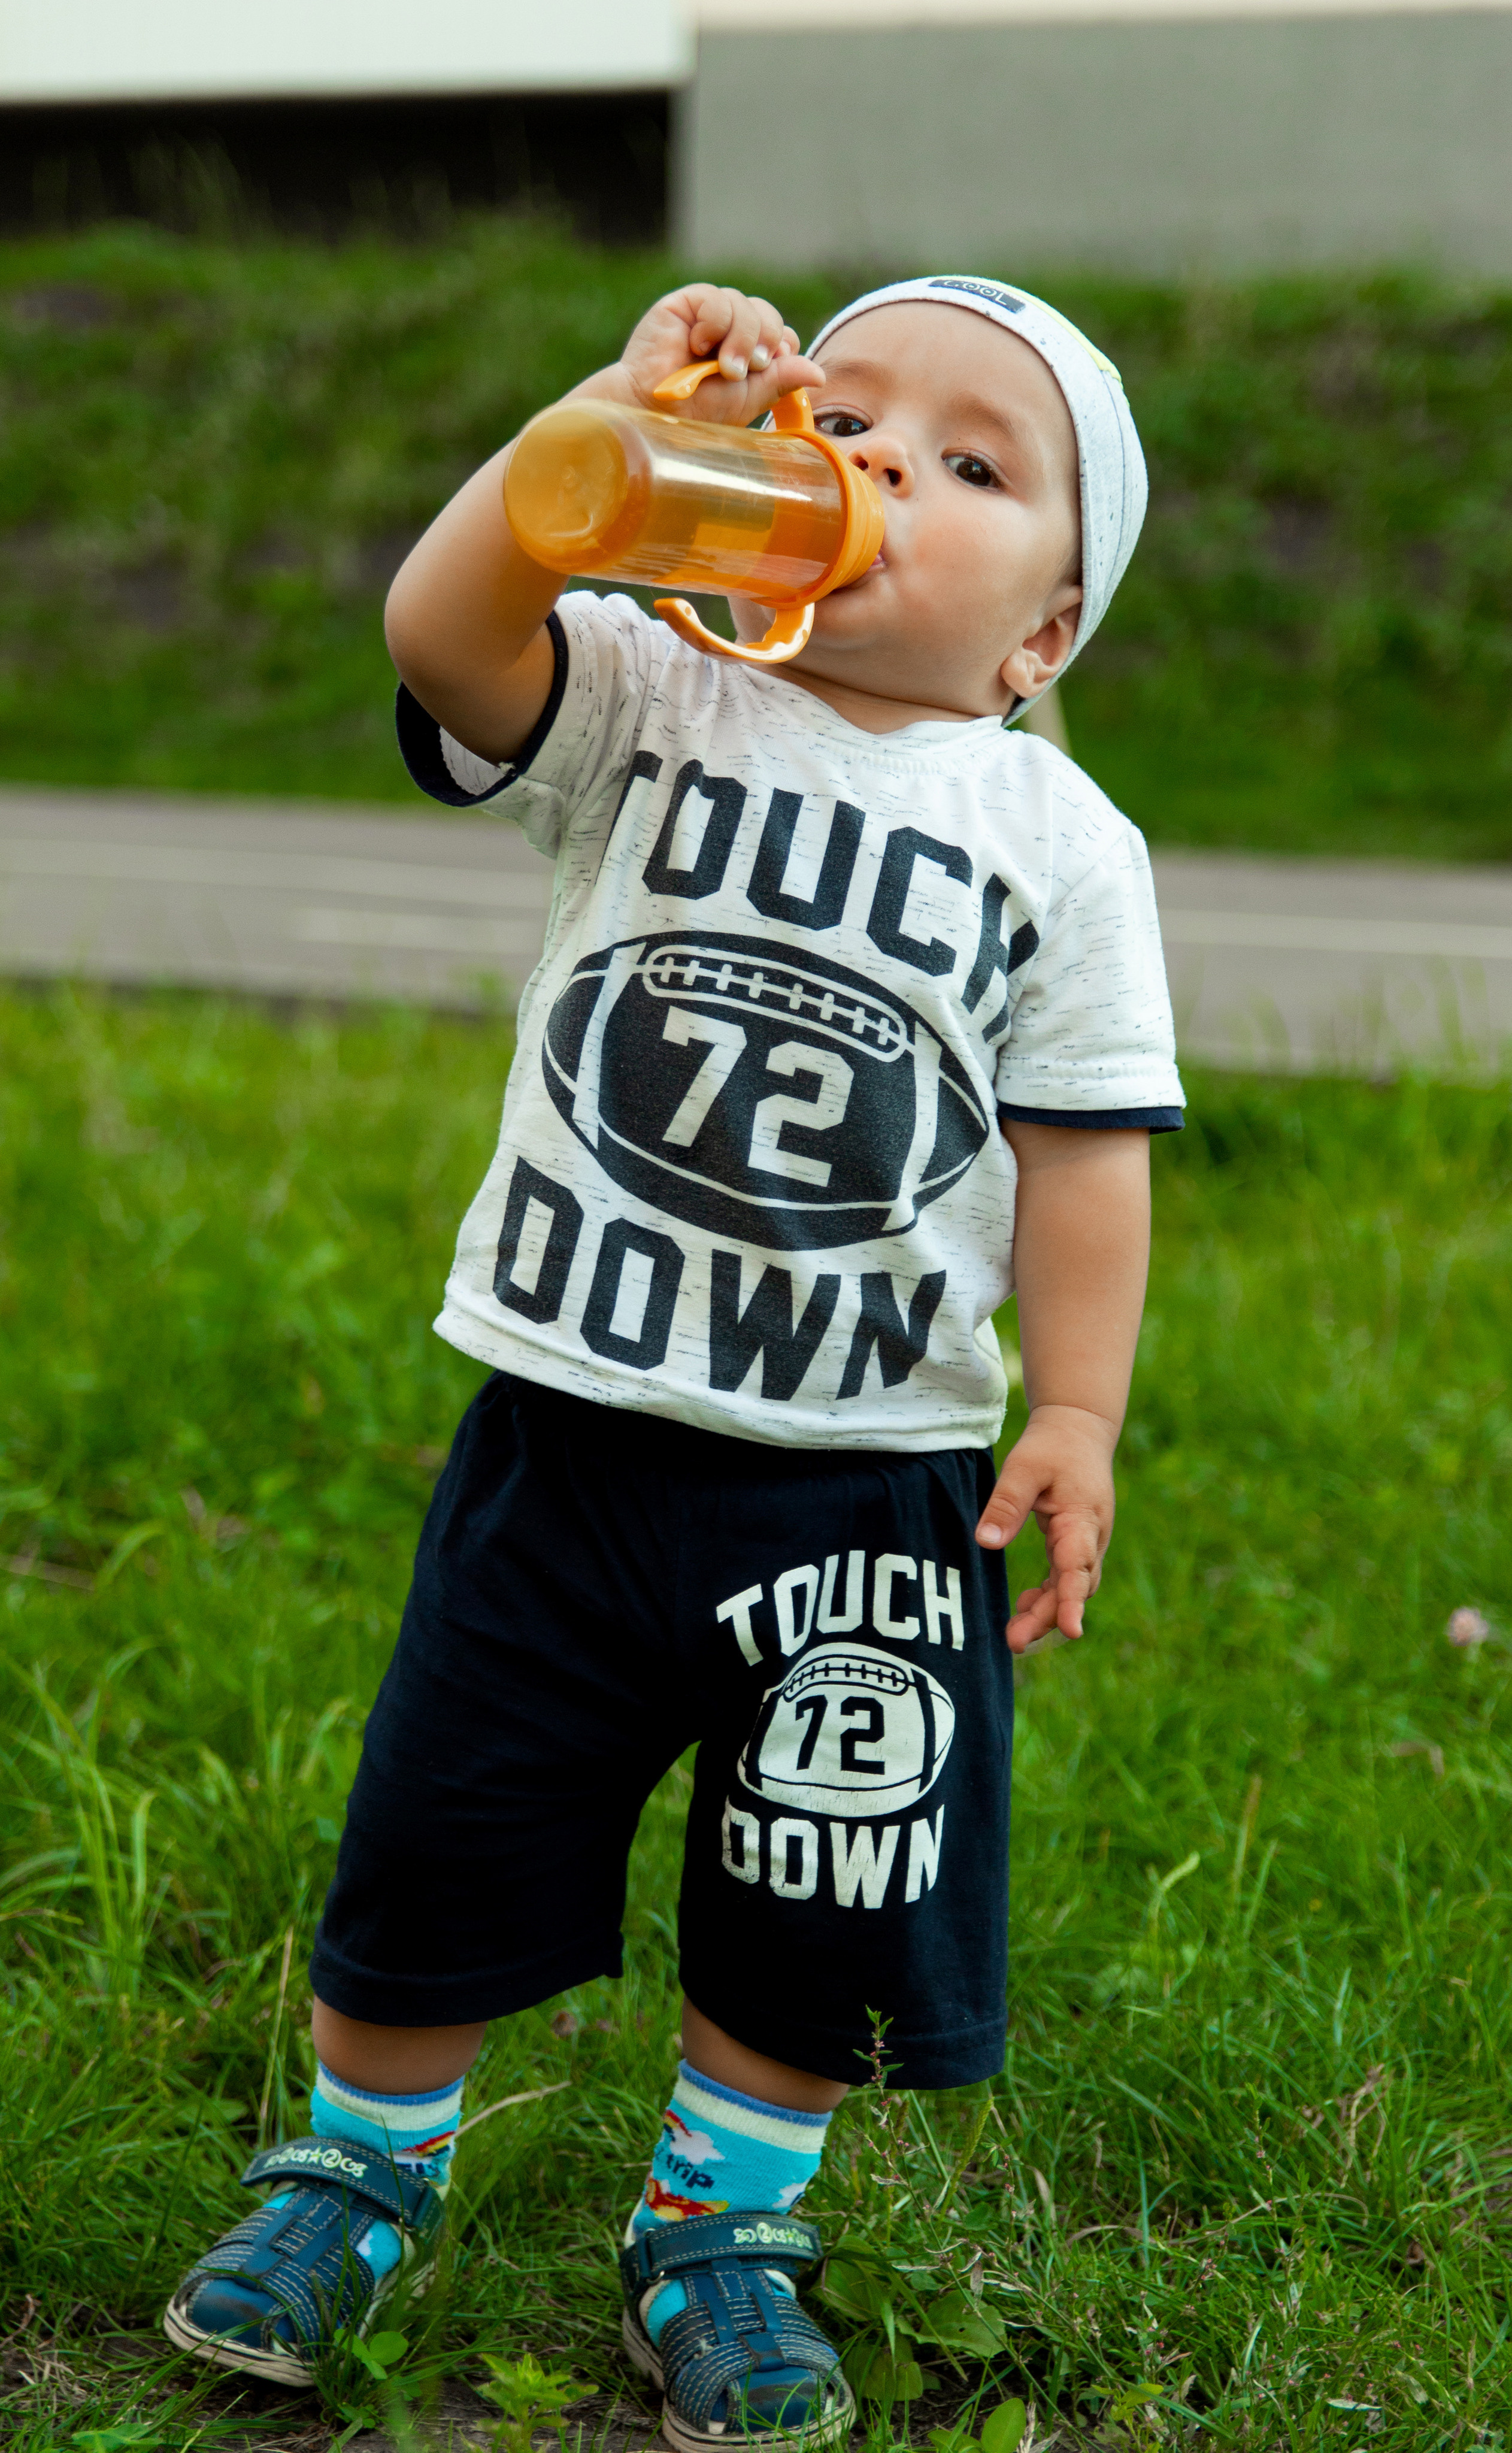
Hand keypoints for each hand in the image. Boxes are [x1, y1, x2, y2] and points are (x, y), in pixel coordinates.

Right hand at [596, 283, 824, 428]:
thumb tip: (820, 374)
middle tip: (743, 371)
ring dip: (740, 338)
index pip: (782, 334)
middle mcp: (732, 330)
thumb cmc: (695, 411)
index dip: (782, 348)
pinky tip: (697, 344)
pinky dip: (715, 324)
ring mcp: (710, 314)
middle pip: (770, 317)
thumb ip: (781, 380)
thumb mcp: (747, 398)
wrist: (652, 410)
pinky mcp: (687, 302)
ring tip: (722, 367)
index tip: (768, 369)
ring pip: (746, 306)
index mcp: (748, 352)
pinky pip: (718, 299)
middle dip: (763, 344)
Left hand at [974, 1403, 1117, 1651]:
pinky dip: (1048, 1596)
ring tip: (1014, 1636)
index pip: (1078, 1567)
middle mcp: (1091, 1537)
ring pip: (1071, 1588)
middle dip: (1048, 1618)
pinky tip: (1025, 1608)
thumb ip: (1007, 1504)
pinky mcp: (1075, 1543)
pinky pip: (1065, 1579)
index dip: (1072, 1601)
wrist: (1078, 1428)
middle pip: (1075, 1588)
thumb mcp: (1024, 1467)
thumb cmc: (1052, 1446)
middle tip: (1014, 1641)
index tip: (1070, 1630)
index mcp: (1083, 1519)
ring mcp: (1086, 1542)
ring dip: (1047, 1613)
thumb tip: (985, 1542)